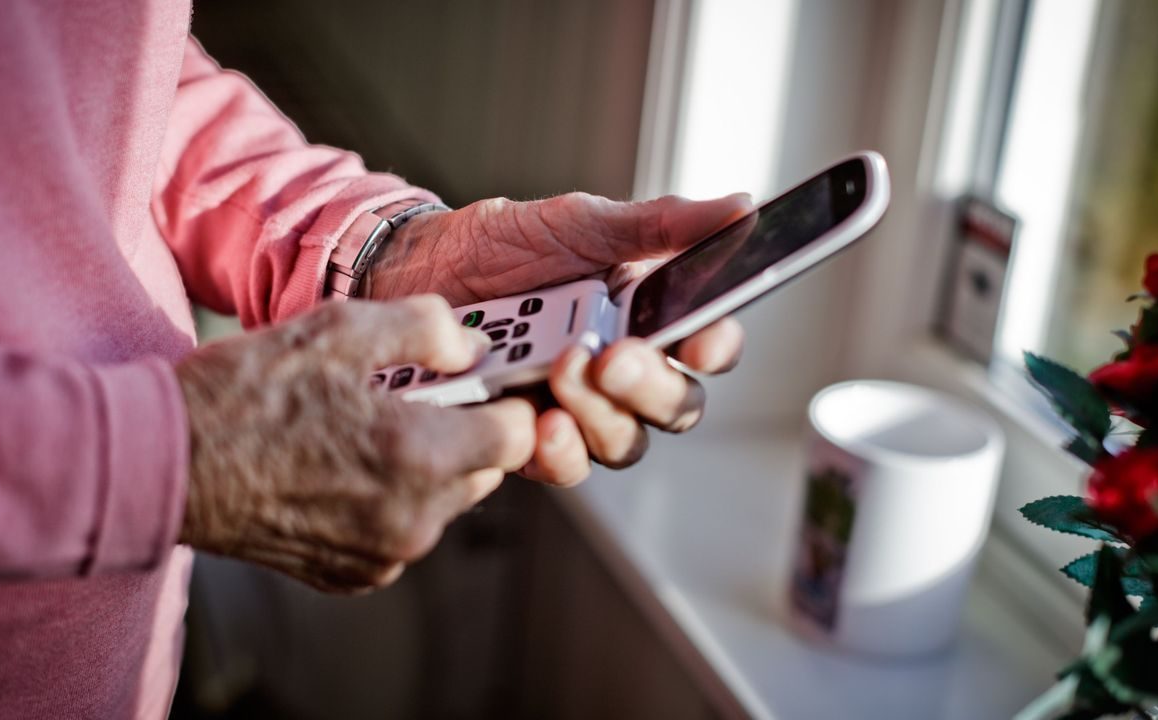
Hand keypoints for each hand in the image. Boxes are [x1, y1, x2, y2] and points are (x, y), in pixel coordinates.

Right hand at [175, 296, 535, 592]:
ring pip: (444, 503)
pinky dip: (389, 502)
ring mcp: (381, 557)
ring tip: (365, 428)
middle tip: (412, 396)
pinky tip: (342, 468)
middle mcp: (410, 520)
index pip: (517, 435)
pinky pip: (402, 533)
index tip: (480, 382)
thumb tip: (470, 344)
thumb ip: (424, 328)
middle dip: (463, 431)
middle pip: (484, 471)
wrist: (163, 466)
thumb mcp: (335, 331)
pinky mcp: (351, 577)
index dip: (504, 400)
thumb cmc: (242, 394)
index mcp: (416, 457)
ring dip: (425, 467)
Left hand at [366, 192, 750, 483]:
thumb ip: (657, 225)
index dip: (717, 346)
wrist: (417, 271)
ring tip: (565, 372)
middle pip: (675, 406)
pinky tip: (540, 424)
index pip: (707, 345)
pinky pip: (564, 465)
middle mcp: (621, 369)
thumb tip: (740, 207)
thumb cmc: (502, 245)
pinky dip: (559, 452)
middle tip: (613, 358)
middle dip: (652, 387)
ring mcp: (578, 408)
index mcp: (646, 315)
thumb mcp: (579, 222)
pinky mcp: (529, 437)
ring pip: (624, 442)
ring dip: (603, 416)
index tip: (702, 339)